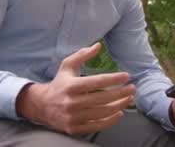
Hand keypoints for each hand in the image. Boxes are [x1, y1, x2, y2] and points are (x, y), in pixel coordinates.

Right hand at [16, 42, 135, 133]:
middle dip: (121, 93)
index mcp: (70, 85)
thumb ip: (82, 54)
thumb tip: (98, 45)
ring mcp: (73, 117)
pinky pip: (97, 125)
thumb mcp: (67, 66)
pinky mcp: (74, 128)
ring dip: (119, 105)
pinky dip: (110, 120)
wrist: (42, 105)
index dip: (114, 79)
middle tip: (132, 88)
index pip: (97, 82)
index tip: (127, 76)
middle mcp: (71, 102)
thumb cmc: (60, 83)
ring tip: (129, 99)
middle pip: (102, 98)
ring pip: (102, 113)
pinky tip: (120, 112)